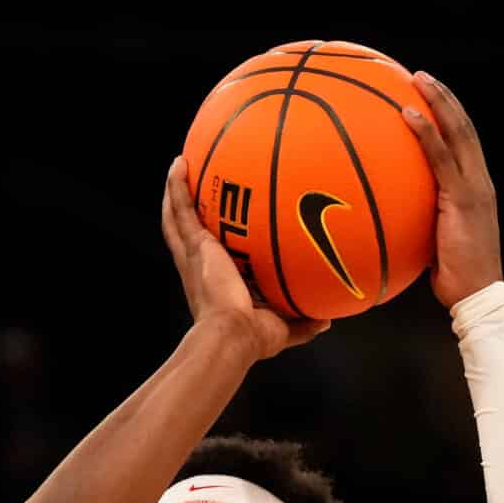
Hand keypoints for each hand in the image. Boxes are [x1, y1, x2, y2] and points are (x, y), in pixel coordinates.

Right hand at [161, 157, 328, 359]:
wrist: (234, 336)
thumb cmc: (254, 338)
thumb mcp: (283, 327)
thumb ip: (303, 322)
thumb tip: (327, 319)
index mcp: (217, 282)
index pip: (212, 256)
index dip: (210, 241)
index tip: (218, 225)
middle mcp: (201, 266)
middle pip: (186, 232)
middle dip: (186, 210)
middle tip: (190, 186)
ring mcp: (195, 255)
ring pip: (177, 217)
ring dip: (176, 192)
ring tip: (180, 166)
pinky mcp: (196, 247)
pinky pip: (183, 210)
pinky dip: (178, 186)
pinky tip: (180, 164)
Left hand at [402, 73, 501, 308]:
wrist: (475, 295)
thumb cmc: (454, 277)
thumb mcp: (437, 243)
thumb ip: (423, 222)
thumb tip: (393, 216)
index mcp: (477, 189)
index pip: (466, 143)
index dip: (451, 116)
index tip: (431, 97)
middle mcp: (480, 181)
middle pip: (465, 127)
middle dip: (445, 98)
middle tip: (421, 76)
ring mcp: (474, 187)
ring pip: (458, 132)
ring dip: (438, 101)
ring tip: (417, 79)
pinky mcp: (463, 198)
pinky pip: (441, 157)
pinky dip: (425, 133)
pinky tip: (406, 115)